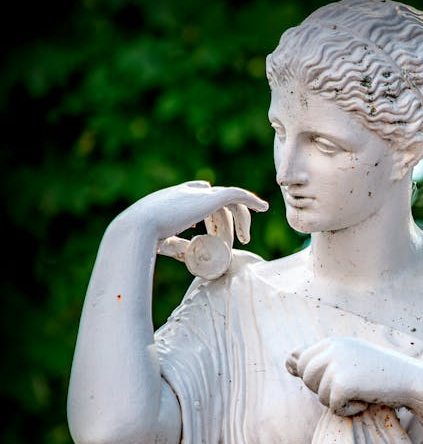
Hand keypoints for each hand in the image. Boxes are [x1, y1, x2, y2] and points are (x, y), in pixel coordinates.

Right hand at [115, 181, 268, 241]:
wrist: (139, 228)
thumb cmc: (144, 239)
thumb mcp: (162, 242)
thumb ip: (175, 245)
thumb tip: (187, 252)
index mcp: (172, 197)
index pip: (196, 191)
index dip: (209, 206)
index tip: (215, 224)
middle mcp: (186, 191)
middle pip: (216, 200)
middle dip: (228, 220)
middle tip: (238, 240)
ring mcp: (197, 193)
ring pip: (228, 202)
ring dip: (239, 220)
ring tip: (245, 239)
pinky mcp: (209, 198)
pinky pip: (236, 195)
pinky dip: (251, 199)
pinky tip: (263, 208)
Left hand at [286, 337, 418, 415]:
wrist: (414, 380)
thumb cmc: (383, 374)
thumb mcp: (349, 360)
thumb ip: (319, 359)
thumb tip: (286, 359)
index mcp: (333, 341)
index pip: (301, 361)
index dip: (317, 376)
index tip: (340, 378)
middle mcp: (332, 349)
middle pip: (306, 378)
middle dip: (324, 389)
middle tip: (353, 387)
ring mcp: (337, 365)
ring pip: (318, 395)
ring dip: (338, 401)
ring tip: (362, 391)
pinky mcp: (343, 384)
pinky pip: (332, 407)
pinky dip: (349, 410)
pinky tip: (367, 400)